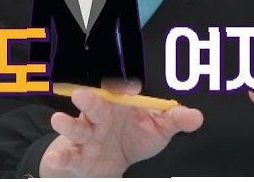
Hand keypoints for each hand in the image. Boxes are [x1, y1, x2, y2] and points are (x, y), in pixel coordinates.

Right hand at [40, 79, 203, 176]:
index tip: (132, 89)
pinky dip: (60, 156)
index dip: (124, 89)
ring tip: (58, 120)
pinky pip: (67, 155)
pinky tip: (56, 157)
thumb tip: (197, 117)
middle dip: (88, 100)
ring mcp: (87, 136)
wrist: (111, 163)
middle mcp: (100, 116)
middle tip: (82, 95)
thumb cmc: (134, 137)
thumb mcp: (157, 129)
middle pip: (94, 105)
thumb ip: (175, 121)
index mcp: (119, 104)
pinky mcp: (77, 156)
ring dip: (68, 124)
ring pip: (76, 128)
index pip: (120, 91)